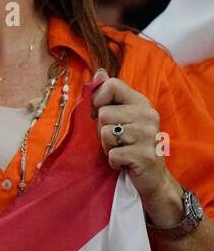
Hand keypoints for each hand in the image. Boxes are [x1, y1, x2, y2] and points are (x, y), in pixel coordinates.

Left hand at [91, 69, 178, 222]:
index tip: (100, 114)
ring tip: (121, 150)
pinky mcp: (144, 156)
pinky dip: (113, 162)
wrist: (152, 178)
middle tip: (116, 140)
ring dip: (107, 147)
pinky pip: (112, 154)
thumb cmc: (129, 145)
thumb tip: (99, 71)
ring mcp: (148, 135)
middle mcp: (148, 115)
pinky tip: (125, 163)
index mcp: (141, 102)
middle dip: (101, 130)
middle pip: (103, 113)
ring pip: (105, 133)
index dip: (97, 99)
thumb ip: (109, 96)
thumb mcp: (120, 118)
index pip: (111, 85)